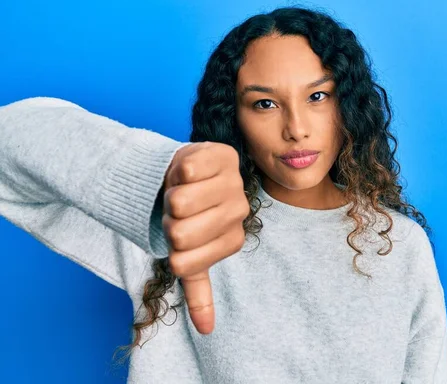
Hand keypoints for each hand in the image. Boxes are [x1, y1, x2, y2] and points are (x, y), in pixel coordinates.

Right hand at [161, 141, 248, 334]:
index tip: (180, 234)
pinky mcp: (223, 155)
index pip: (183, 263)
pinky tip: (186, 171)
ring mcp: (235, 183)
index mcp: (232, 241)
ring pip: (179, 201)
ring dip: (169, 194)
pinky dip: (174, 171)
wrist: (185, 174)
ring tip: (182, 189)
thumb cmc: (187, 216)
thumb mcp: (191, 253)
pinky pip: (186, 170)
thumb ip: (199, 291)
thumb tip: (206, 330)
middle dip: (167, 221)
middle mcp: (240, 213)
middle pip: (179, 232)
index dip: (170, 248)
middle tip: (178, 211)